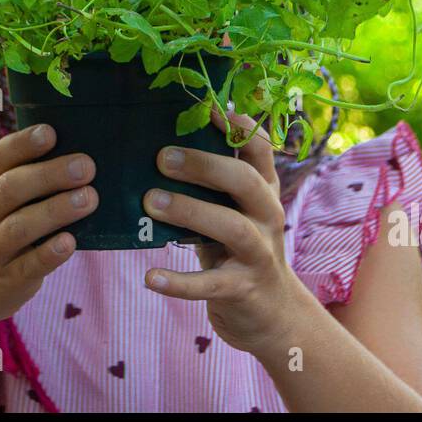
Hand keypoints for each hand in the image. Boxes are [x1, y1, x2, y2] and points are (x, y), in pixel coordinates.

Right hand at [0, 124, 97, 326]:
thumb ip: (26, 177)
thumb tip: (81, 156)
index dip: (24, 144)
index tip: (50, 133)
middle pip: (12, 189)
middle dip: (49, 175)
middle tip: (86, 167)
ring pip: (19, 227)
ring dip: (55, 211)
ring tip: (88, 199)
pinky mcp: (7, 279)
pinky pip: (27, 266)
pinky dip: (48, 254)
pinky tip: (70, 242)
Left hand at [141, 108, 314, 356]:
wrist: (271, 313)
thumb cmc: (238, 249)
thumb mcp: (234, 211)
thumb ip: (211, 185)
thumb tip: (160, 146)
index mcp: (264, 191)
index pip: (261, 150)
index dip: (239, 127)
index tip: (209, 108)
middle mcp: (267, 216)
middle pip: (245, 181)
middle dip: (205, 165)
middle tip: (162, 158)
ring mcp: (258, 253)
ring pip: (230, 227)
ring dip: (190, 211)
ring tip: (151, 202)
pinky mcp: (243, 289)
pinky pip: (210, 285)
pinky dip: (179, 282)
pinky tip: (151, 277)